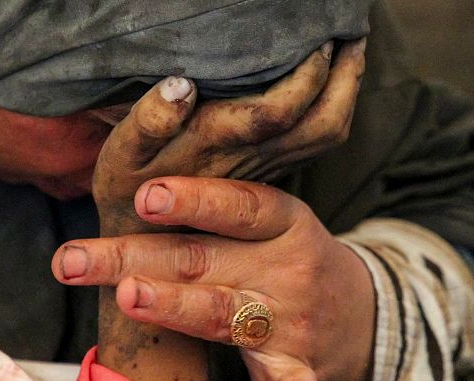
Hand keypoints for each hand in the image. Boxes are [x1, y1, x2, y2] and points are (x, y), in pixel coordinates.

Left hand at [53, 176, 375, 380]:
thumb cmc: (287, 260)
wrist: (360, 315)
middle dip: (131, 258)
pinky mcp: (300, 366)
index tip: (144, 197)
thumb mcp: (268, 226)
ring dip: (179, 307)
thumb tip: (130, 191)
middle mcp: (286, 265)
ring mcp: (291, 319)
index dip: (192, 199)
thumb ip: (212, 215)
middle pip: (200, 259)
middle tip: (73, 260)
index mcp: (281, 221)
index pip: (236, 204)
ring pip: (223, 314)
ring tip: (132, 297)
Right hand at [93, 38, 365, 232]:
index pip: (275, 112)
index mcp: (214, 147)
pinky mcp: (268, 176)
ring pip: (324, 136)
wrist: (147, 253)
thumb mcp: (121, 158)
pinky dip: (333, 110)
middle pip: (318, 125)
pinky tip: (333, 85)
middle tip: (351, 34)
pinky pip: (315, 144)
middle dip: (342, 78)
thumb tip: (182, 86)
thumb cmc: (127, 193)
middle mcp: (250, 161)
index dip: (303, 76)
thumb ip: (149, 121)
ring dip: (346, 92)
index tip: (314, 37)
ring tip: (352, 52)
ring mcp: (264, 171)